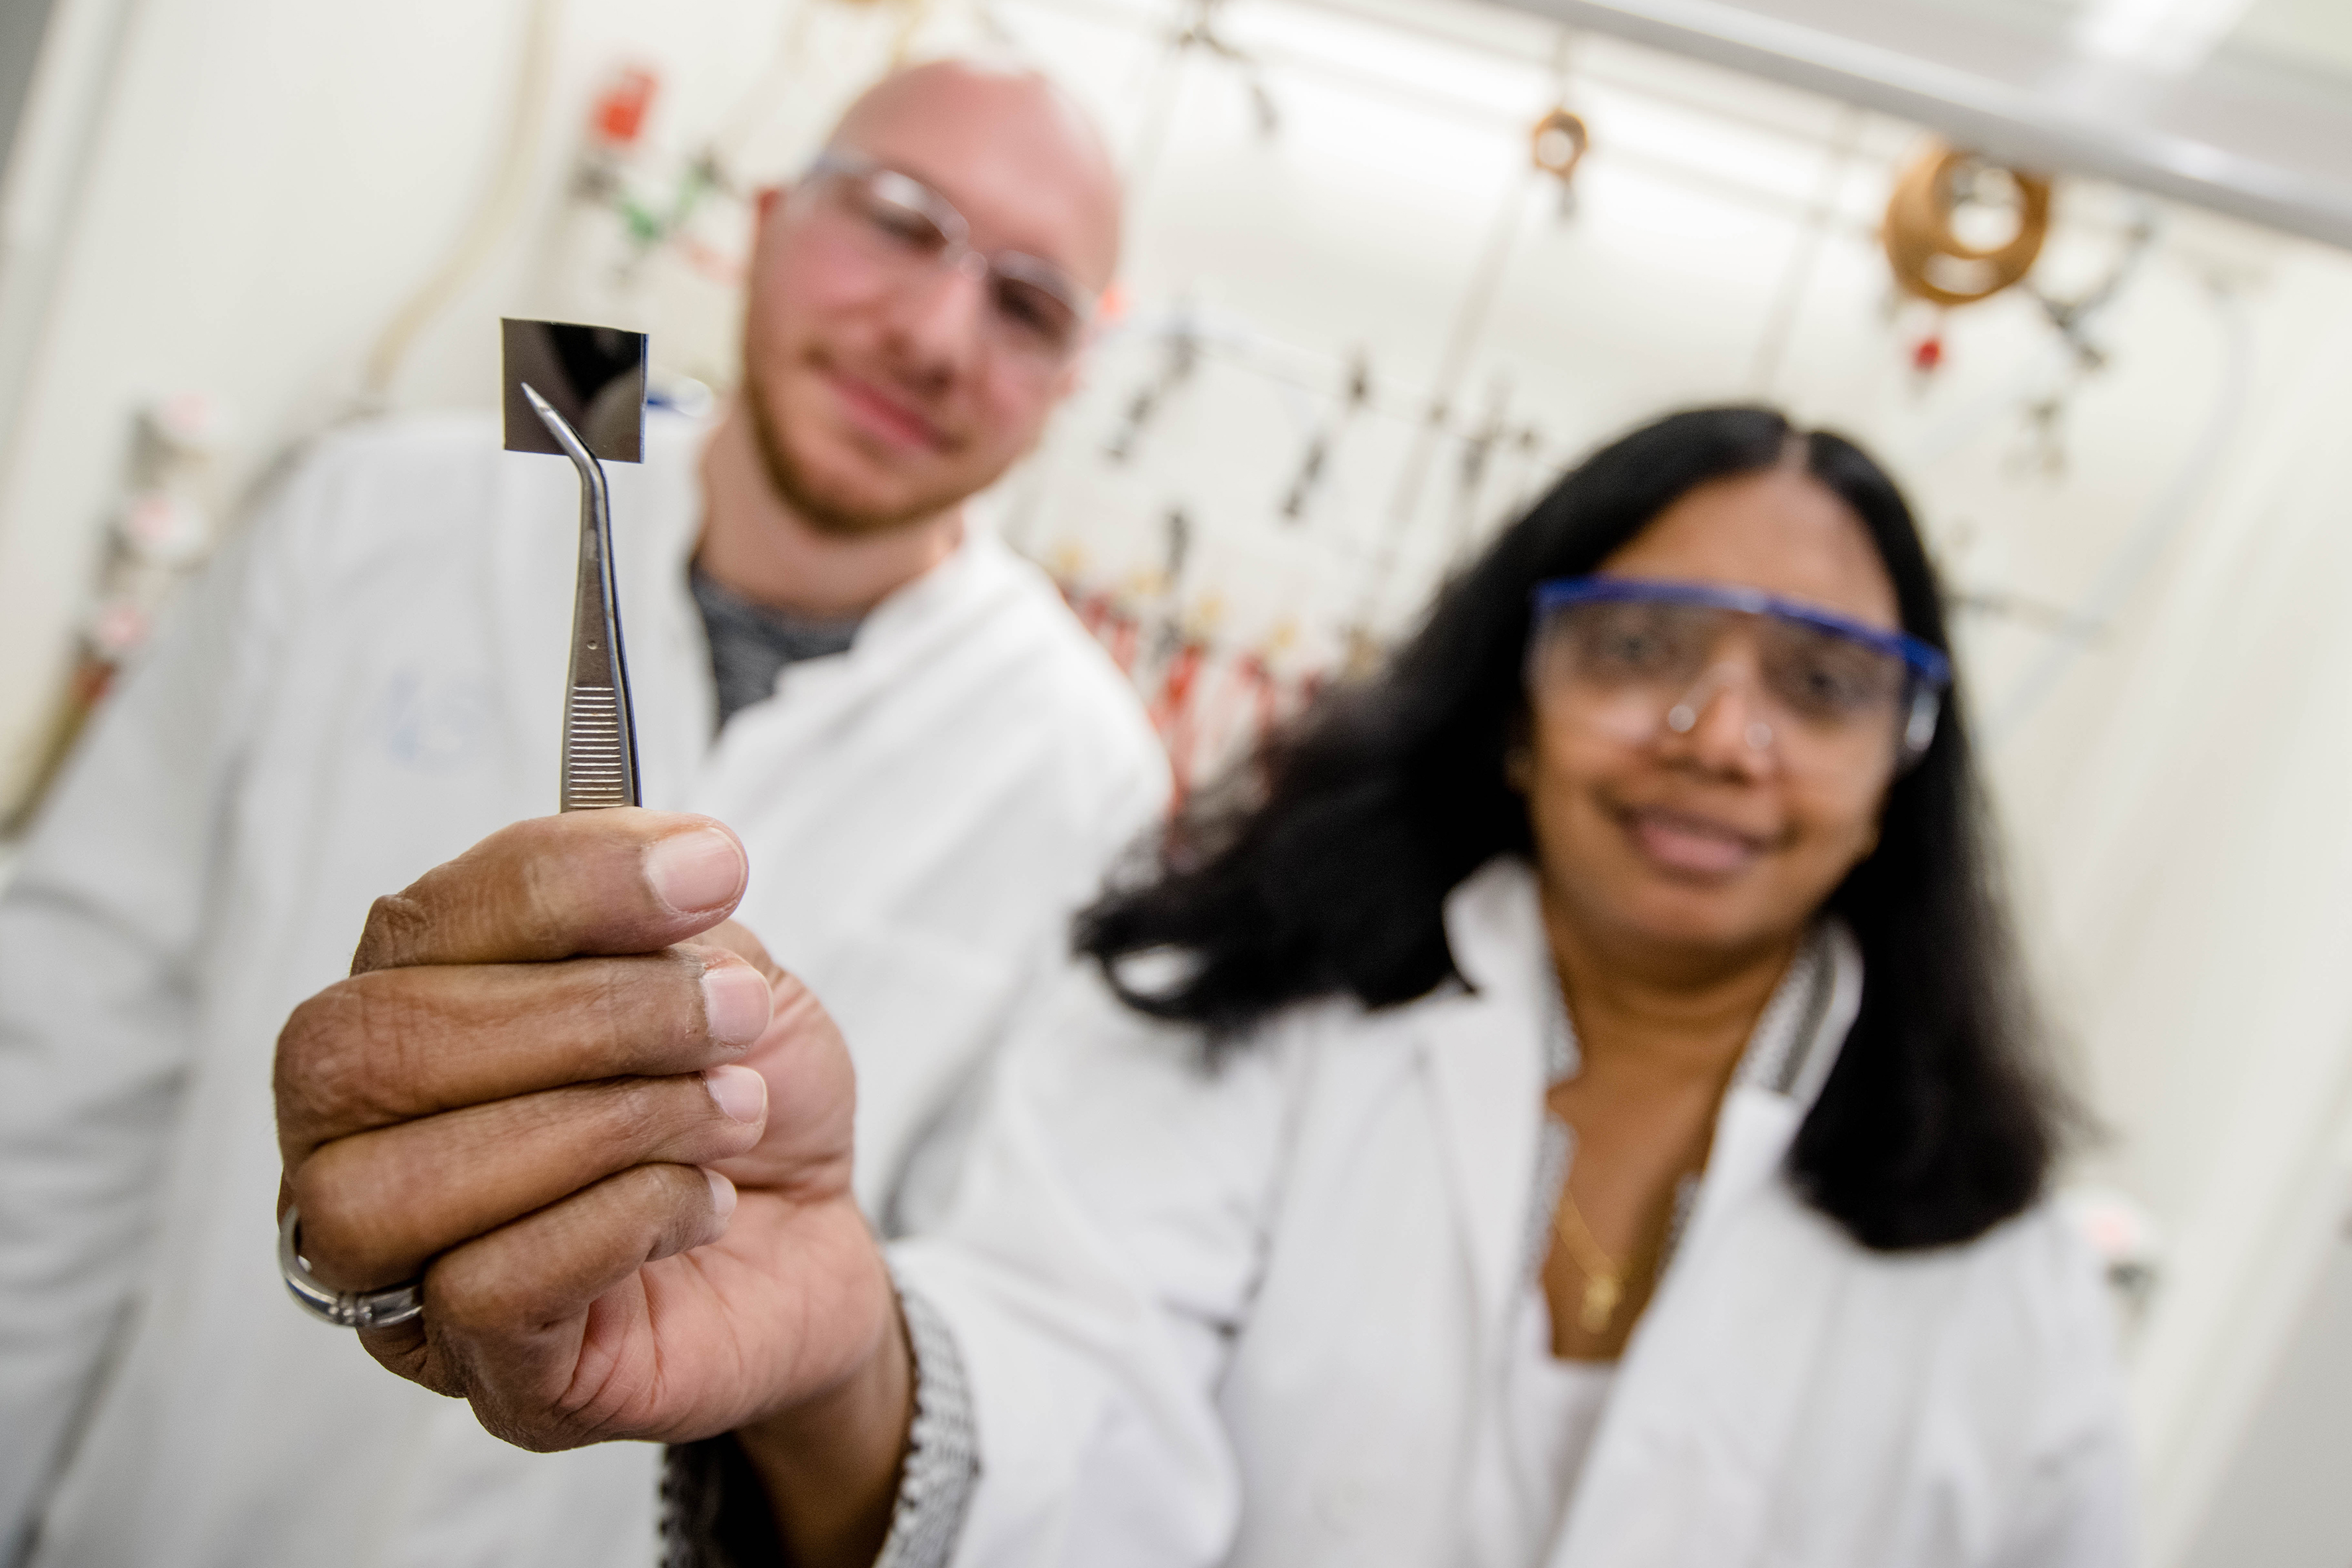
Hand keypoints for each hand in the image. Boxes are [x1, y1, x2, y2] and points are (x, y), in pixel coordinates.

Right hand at [273, 811, 908, 1516]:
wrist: (816, 1249)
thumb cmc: (740, 1103)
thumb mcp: (724, 975)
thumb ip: (664, 920)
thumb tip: (677, 864)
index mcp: (404, 1011)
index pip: (414, 926)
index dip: (560, 883)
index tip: (709, 871)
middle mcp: (361, 1144)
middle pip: (369, 1052)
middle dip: (581, 1013)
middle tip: (731, 1011)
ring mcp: (404, 1273)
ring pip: (402, 1184)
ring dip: (604, 1122)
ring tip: (729, 1111)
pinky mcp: (486, 1374)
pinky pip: (482, 1292)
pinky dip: (617, 1220)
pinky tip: (700, 1200)